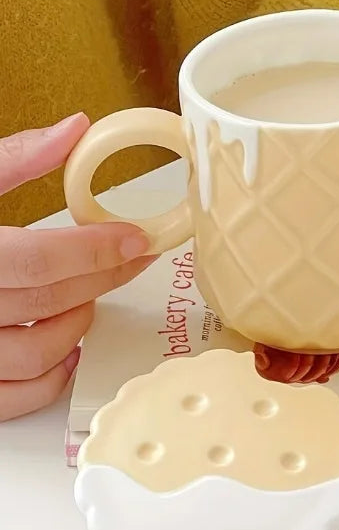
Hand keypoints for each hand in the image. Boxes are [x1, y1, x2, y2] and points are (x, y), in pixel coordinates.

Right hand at [0, 114, 155, 420]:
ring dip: (78, 324)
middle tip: (132, 256)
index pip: (36, 260)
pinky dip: (50, 378)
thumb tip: (73, 130)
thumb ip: (11, 159)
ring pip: (35, 353)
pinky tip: (65, 347)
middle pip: (46, 301)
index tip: (136, 237)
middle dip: (103, 277)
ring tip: (89, 295)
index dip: (96, 249)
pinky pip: (13, 399)